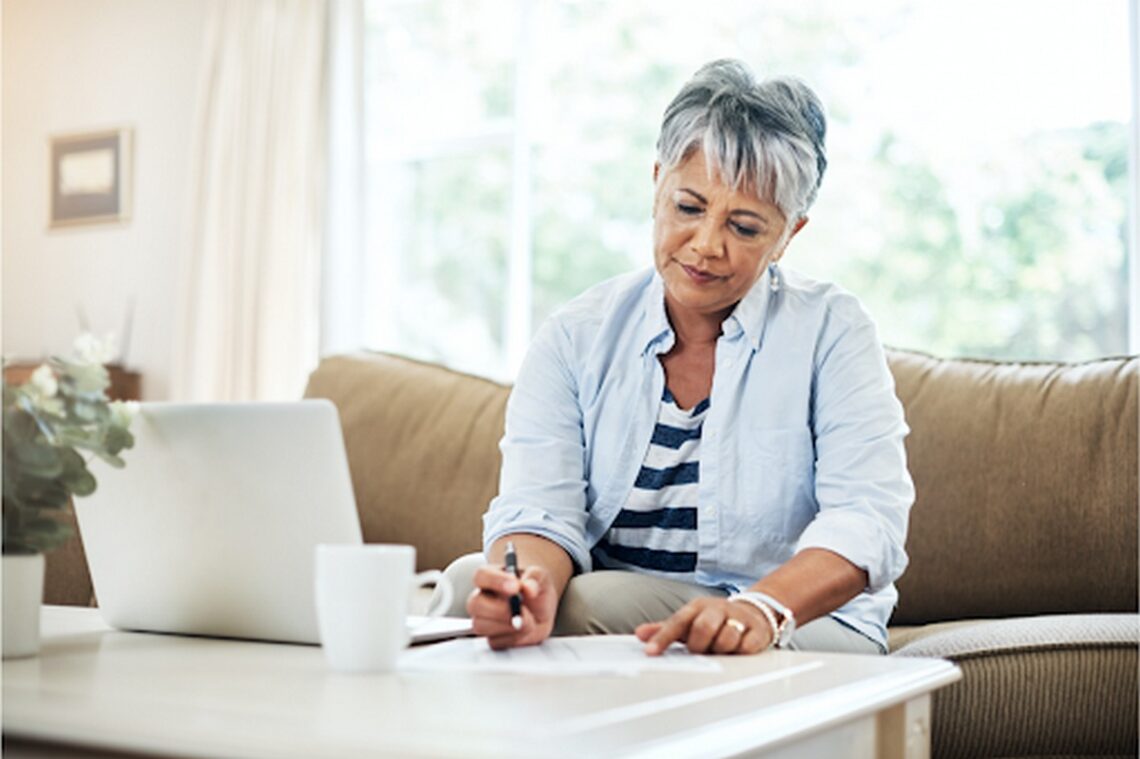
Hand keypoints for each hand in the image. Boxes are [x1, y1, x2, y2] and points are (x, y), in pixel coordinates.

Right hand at [466, 563, 558, 649]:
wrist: (542, 610)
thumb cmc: (535, 589)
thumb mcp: (540, 577)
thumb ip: (534, 577)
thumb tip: (528, 587)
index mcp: (489, 577)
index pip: (481, 576)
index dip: (495, 581)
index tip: (515, 587)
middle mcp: (482, 598)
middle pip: (475, 604)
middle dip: (499, 609)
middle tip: (520, 609)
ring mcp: (484, 620)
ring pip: (482, 625)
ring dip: (509, 625)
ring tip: (529, 619)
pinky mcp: (492, 638)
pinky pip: (495, 642)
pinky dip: (514, 638)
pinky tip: (525, 630)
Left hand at [635, 597, 773, 655]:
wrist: (753, 612)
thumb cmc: (714, 620)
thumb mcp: (689, 622)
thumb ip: (664, 629)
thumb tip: (639, 634)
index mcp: (697, 608)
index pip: (676, 622)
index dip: (662, 638)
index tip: (650, 652)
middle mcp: (717, 610)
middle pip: (703, 627)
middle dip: (698, 645)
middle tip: (700, 652)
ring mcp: (738, 619)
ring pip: (726, 639)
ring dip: (720, 650)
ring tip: (720, 650)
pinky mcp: (757, 631)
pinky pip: (747, 647)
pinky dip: (740, 652)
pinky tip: (738, 651)